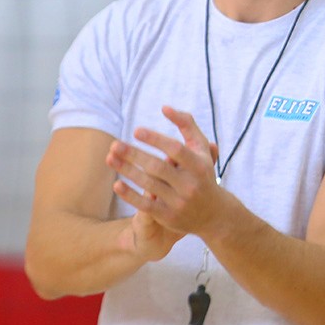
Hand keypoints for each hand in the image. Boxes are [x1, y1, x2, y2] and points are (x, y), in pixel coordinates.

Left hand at [107, 106, 223, 239]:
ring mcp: (179, 202)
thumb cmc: (203, 173)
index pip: (175, 149)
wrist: (214, 214)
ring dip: (127, 171)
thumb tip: (164, 107)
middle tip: (114, 144)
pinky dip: (130, 195)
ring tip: (110, 158)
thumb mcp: (201, 149)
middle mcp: (190, 184)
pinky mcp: (168, 216)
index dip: (156, 139)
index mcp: (199, 165)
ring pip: (148, 184)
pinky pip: (145, 205)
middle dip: (134, 155)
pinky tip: (116, 184)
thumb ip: (187, 125)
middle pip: (157, 167)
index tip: (136, 131)